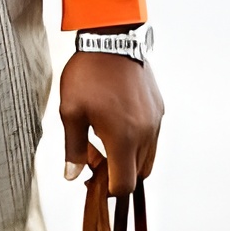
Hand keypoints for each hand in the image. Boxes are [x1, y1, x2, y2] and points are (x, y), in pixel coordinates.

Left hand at [59, 50, 163, 196]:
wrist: (111, 40)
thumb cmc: (88, 74)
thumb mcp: (70, 112)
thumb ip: (73, 148)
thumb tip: (73, 175)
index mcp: (123, 139)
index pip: (125, 185)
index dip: (108, 190)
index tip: (93, 180)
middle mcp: (145, 134)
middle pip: (138, 175)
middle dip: (117, 174)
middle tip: (94, 159)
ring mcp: (155, 121)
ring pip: (147, 158)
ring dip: (128, 159)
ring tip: (103, 141)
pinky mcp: (159, 109)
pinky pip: (152, 138)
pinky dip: (137, 142)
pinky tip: (116, 125)